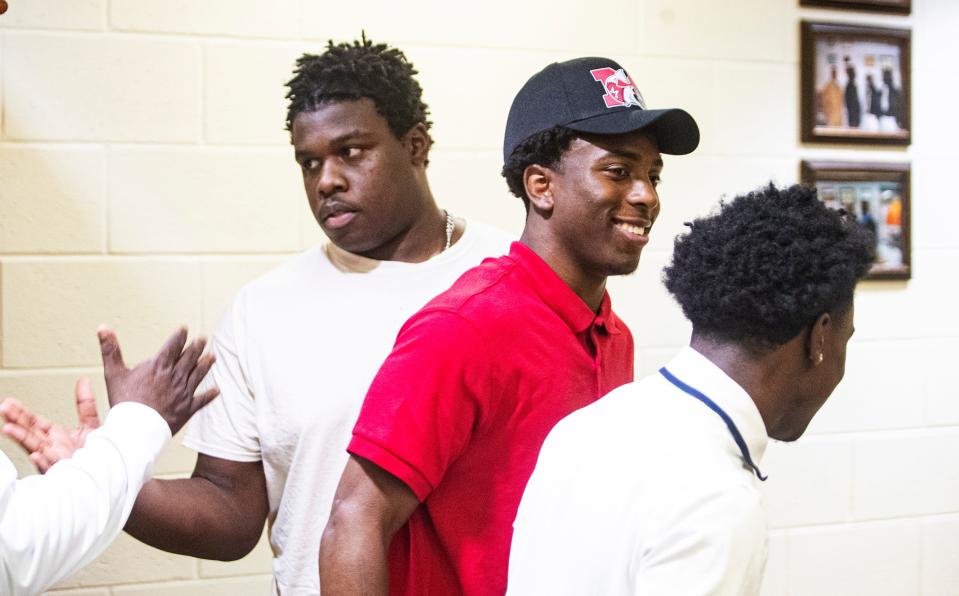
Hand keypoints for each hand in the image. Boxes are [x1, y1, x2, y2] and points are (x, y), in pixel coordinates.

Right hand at [0, 378, 102, 472]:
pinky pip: (54, 467)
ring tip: (8, 429)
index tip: (9, 402)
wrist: (109, 474)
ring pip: (37, 449)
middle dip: (16, 421)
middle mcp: (52, 449)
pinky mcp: (65, 472)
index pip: (34, 423)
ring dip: (23, 439)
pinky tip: (37, 454)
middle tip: (3, 409)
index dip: (21, 413)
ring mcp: (57, 461)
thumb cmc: (96, 454)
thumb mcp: (91, 425)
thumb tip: (84, 381)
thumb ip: (86, 405)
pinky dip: (45, 462)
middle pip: (30, 433)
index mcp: (56, 437)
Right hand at [98, 326, 219, 434]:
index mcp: (159, 367)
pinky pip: (201, 401)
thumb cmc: (124, 401)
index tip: (185, 329)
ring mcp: (183, 393)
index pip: (173, 347)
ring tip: (212, 356)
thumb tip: (102, 328)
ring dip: (206, 365)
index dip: (179, 336)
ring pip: (197, 375)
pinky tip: (217, 390)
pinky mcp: (187, 409)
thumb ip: (110, 350)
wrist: (136, 428)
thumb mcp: (114, 373)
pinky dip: (209, 395)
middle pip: (189, 358)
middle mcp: (175, 377)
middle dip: (196, 347)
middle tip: (203, 338)